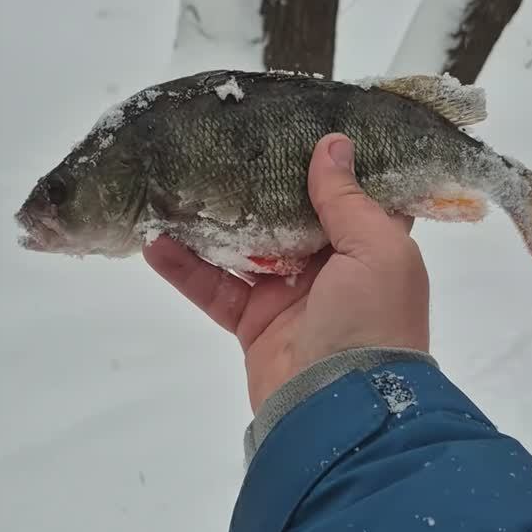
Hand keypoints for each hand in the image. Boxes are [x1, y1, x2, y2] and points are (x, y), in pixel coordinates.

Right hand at [143, 134, 429, 412]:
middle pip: (290, 215)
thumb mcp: (377, 249)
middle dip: (260, 183)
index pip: (352, 195)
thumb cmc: (373, 321)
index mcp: (371, 246)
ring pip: (245, 247)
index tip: (299, 123)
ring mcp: (290, 296)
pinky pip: (215, 288)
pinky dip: (184, 269)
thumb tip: (332, 143)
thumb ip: (347, 199)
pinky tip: (154, 241)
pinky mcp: (254, 324)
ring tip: (176, 185)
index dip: (330, 162)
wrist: (341, 408)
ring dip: (213, 221)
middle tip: (224, 142)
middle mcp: (332, 267)